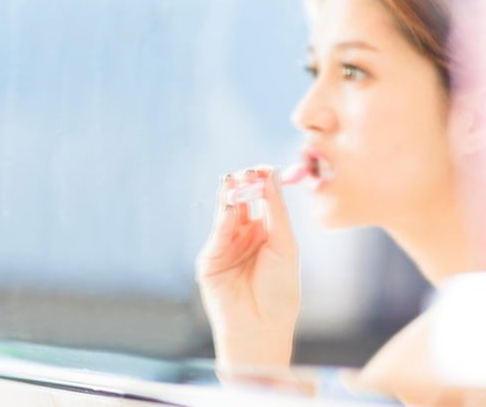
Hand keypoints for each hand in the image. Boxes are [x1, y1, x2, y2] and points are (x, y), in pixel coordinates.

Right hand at [195, 167, 299, 375]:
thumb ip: (275, 210)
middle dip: (245, 186)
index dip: (263, 185)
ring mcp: (226, 247)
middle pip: (242, 204)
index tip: (264, 168)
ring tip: (235, 179)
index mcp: (268, 236)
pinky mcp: (209, 259)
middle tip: (248, 171)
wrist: (260, 326)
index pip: (263, 202)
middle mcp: (246, 238)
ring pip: (226, 214)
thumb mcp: (285, 245)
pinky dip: (223, 218)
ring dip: (230, 196)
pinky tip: (229, 206)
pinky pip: (217, 233)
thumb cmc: (280, 291)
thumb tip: (270, 177)